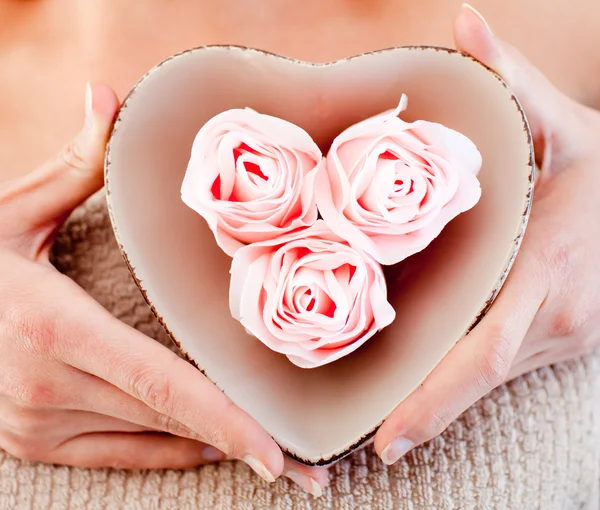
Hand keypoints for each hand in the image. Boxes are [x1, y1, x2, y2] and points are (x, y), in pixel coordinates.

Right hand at [0, 83, 326, 495]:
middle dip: (242, 443)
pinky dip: (169, 450)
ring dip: (212, 443)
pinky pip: (118, 455)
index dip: (224, 420)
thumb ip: (73, 165)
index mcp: (53, 327)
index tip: (276, 453)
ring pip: (149, 437)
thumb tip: (107, 94)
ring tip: (272, 455)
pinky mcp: (31, 440)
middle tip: (306, 468)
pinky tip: (208, 447)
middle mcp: (47, 387)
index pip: (162, 382)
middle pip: (168, 417)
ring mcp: (34, 423)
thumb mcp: (10, 211)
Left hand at [374, 4, 599, 464]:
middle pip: (474, 384)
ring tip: (374, 432)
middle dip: (420, 419)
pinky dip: (459, 390)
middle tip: (358, 449)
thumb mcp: (567, 124)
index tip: (387, 441)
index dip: (436, 404)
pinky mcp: (562, 342)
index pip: (483, 356)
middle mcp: (555, 323)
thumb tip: (465, 21)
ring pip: (486, 382)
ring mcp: (563, 339)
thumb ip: (514, 79)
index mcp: (548, 277)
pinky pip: (500, 370)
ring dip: (435, 408)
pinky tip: (423, 401)